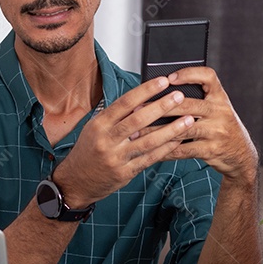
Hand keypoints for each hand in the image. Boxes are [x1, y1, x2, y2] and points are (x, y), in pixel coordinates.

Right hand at [53, 76, 196, 207]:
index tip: (162, 81)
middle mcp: (106, 140)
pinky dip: (165, 149)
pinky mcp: (125, 173)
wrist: (75, 182)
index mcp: (99, 124)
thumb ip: (115, 116)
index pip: (125, 103)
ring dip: (170, 129)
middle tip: (179, 96)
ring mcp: (116, 158)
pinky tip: (178, 140)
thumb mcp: (94, 129)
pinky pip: (149, 159)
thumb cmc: (88, 151)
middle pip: (138, 120)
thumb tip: (141, 99)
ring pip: (148, 141)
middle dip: (161, 106)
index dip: (145, 91)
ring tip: (188, 119)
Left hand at [148, 67, 257, 182]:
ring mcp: (217, 132)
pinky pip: (184, 150)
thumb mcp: (217, 109)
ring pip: (182, 129)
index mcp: (220, 97)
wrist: (241, 154)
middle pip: (189, 104)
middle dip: (161, 106)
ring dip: (157, 130)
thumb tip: (162, 92)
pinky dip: (165, 150)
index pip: (208, 77)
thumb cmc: (221, 127)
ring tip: (138, 131)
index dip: (189, 73)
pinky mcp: (211, 150)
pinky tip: (151, 149)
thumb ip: (198, 100)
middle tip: (139, 108)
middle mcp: (220, 112)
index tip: (169, 78)